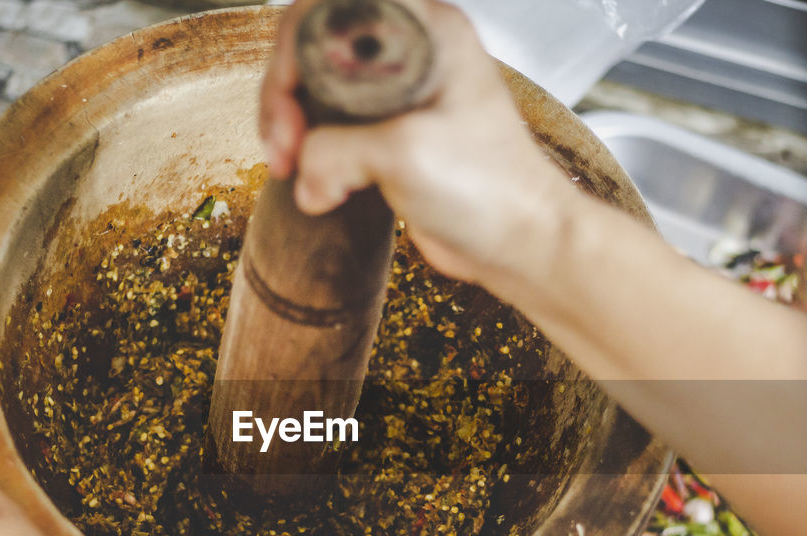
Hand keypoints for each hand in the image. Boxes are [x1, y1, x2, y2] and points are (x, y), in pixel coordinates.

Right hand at [260, 0, 576, 289]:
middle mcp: (412, 52)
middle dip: (287, 96)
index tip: (288, 98)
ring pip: (318, 90)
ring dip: (295, 128)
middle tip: (286, 147)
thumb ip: (337, 149)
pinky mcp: (392, 133)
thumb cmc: (492, 190)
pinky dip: (314, 153)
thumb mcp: (405, 155)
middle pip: (316, 47)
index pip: (332, 6)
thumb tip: (304, 170)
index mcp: (427, 32)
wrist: (521, 242)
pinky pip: (334, 128)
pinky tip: (315, 184)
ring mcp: (401, 94)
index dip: (295, 48)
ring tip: (294, 169)